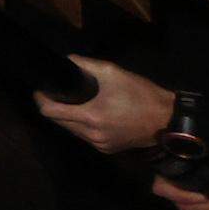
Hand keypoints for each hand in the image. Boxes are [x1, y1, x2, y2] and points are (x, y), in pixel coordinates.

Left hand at [48, 57, 171, 155]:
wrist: (167, 120)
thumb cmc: (141, 94)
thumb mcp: (114, 73)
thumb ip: (86, 65)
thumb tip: (66, 60)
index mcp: (90, 116)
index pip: (51, 112)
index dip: (41, 100)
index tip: (40, 89)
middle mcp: (91, 134)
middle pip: (59, 122)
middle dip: (53, 108)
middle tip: (55, 93)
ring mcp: (99, 145)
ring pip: (71, 131)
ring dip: (67, 118)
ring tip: (70, 103)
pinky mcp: (107, 149)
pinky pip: (85, 137)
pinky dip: (81, 127)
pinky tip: (87, 115)